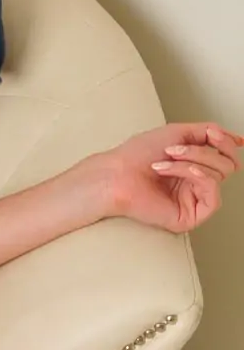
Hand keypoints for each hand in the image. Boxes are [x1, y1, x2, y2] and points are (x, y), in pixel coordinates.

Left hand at [99, 121, 241, 232]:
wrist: (116, 174)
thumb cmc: (137, 155)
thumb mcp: (178, 133)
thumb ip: (209, 132)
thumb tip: (238, 140)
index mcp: (194, 166)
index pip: (226, 155)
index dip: (225, 141)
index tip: (212, 133)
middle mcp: (196, 185)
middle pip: (227, 164)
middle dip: (204, 151)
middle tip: (175, 148)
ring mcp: (194, 201)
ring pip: (220, 175)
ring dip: (193, 160)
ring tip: (167, 159)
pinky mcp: (191, 217)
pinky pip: (213, 194)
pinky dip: (197, 175)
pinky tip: (177, 171)